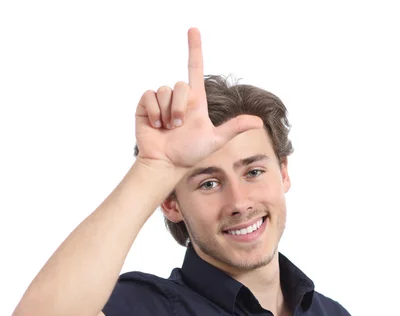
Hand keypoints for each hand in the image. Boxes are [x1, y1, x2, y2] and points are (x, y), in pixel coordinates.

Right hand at [134, 27, 263, 171]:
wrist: (166, 163)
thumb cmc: (189, 153)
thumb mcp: (215, 140)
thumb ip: (234, 128)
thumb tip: (259, 121)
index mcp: (195, 101)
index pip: (195, 68)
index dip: (194, 49)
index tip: (193, 30)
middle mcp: (178, 98)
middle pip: (180, 84)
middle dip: (180, 107)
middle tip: (178, 126)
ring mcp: (161, 101)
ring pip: (164, 90)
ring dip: (167, 112)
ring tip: (167, 128)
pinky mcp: (145, 105)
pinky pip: (149, 95)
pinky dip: (153, 111)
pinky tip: (155, 125)